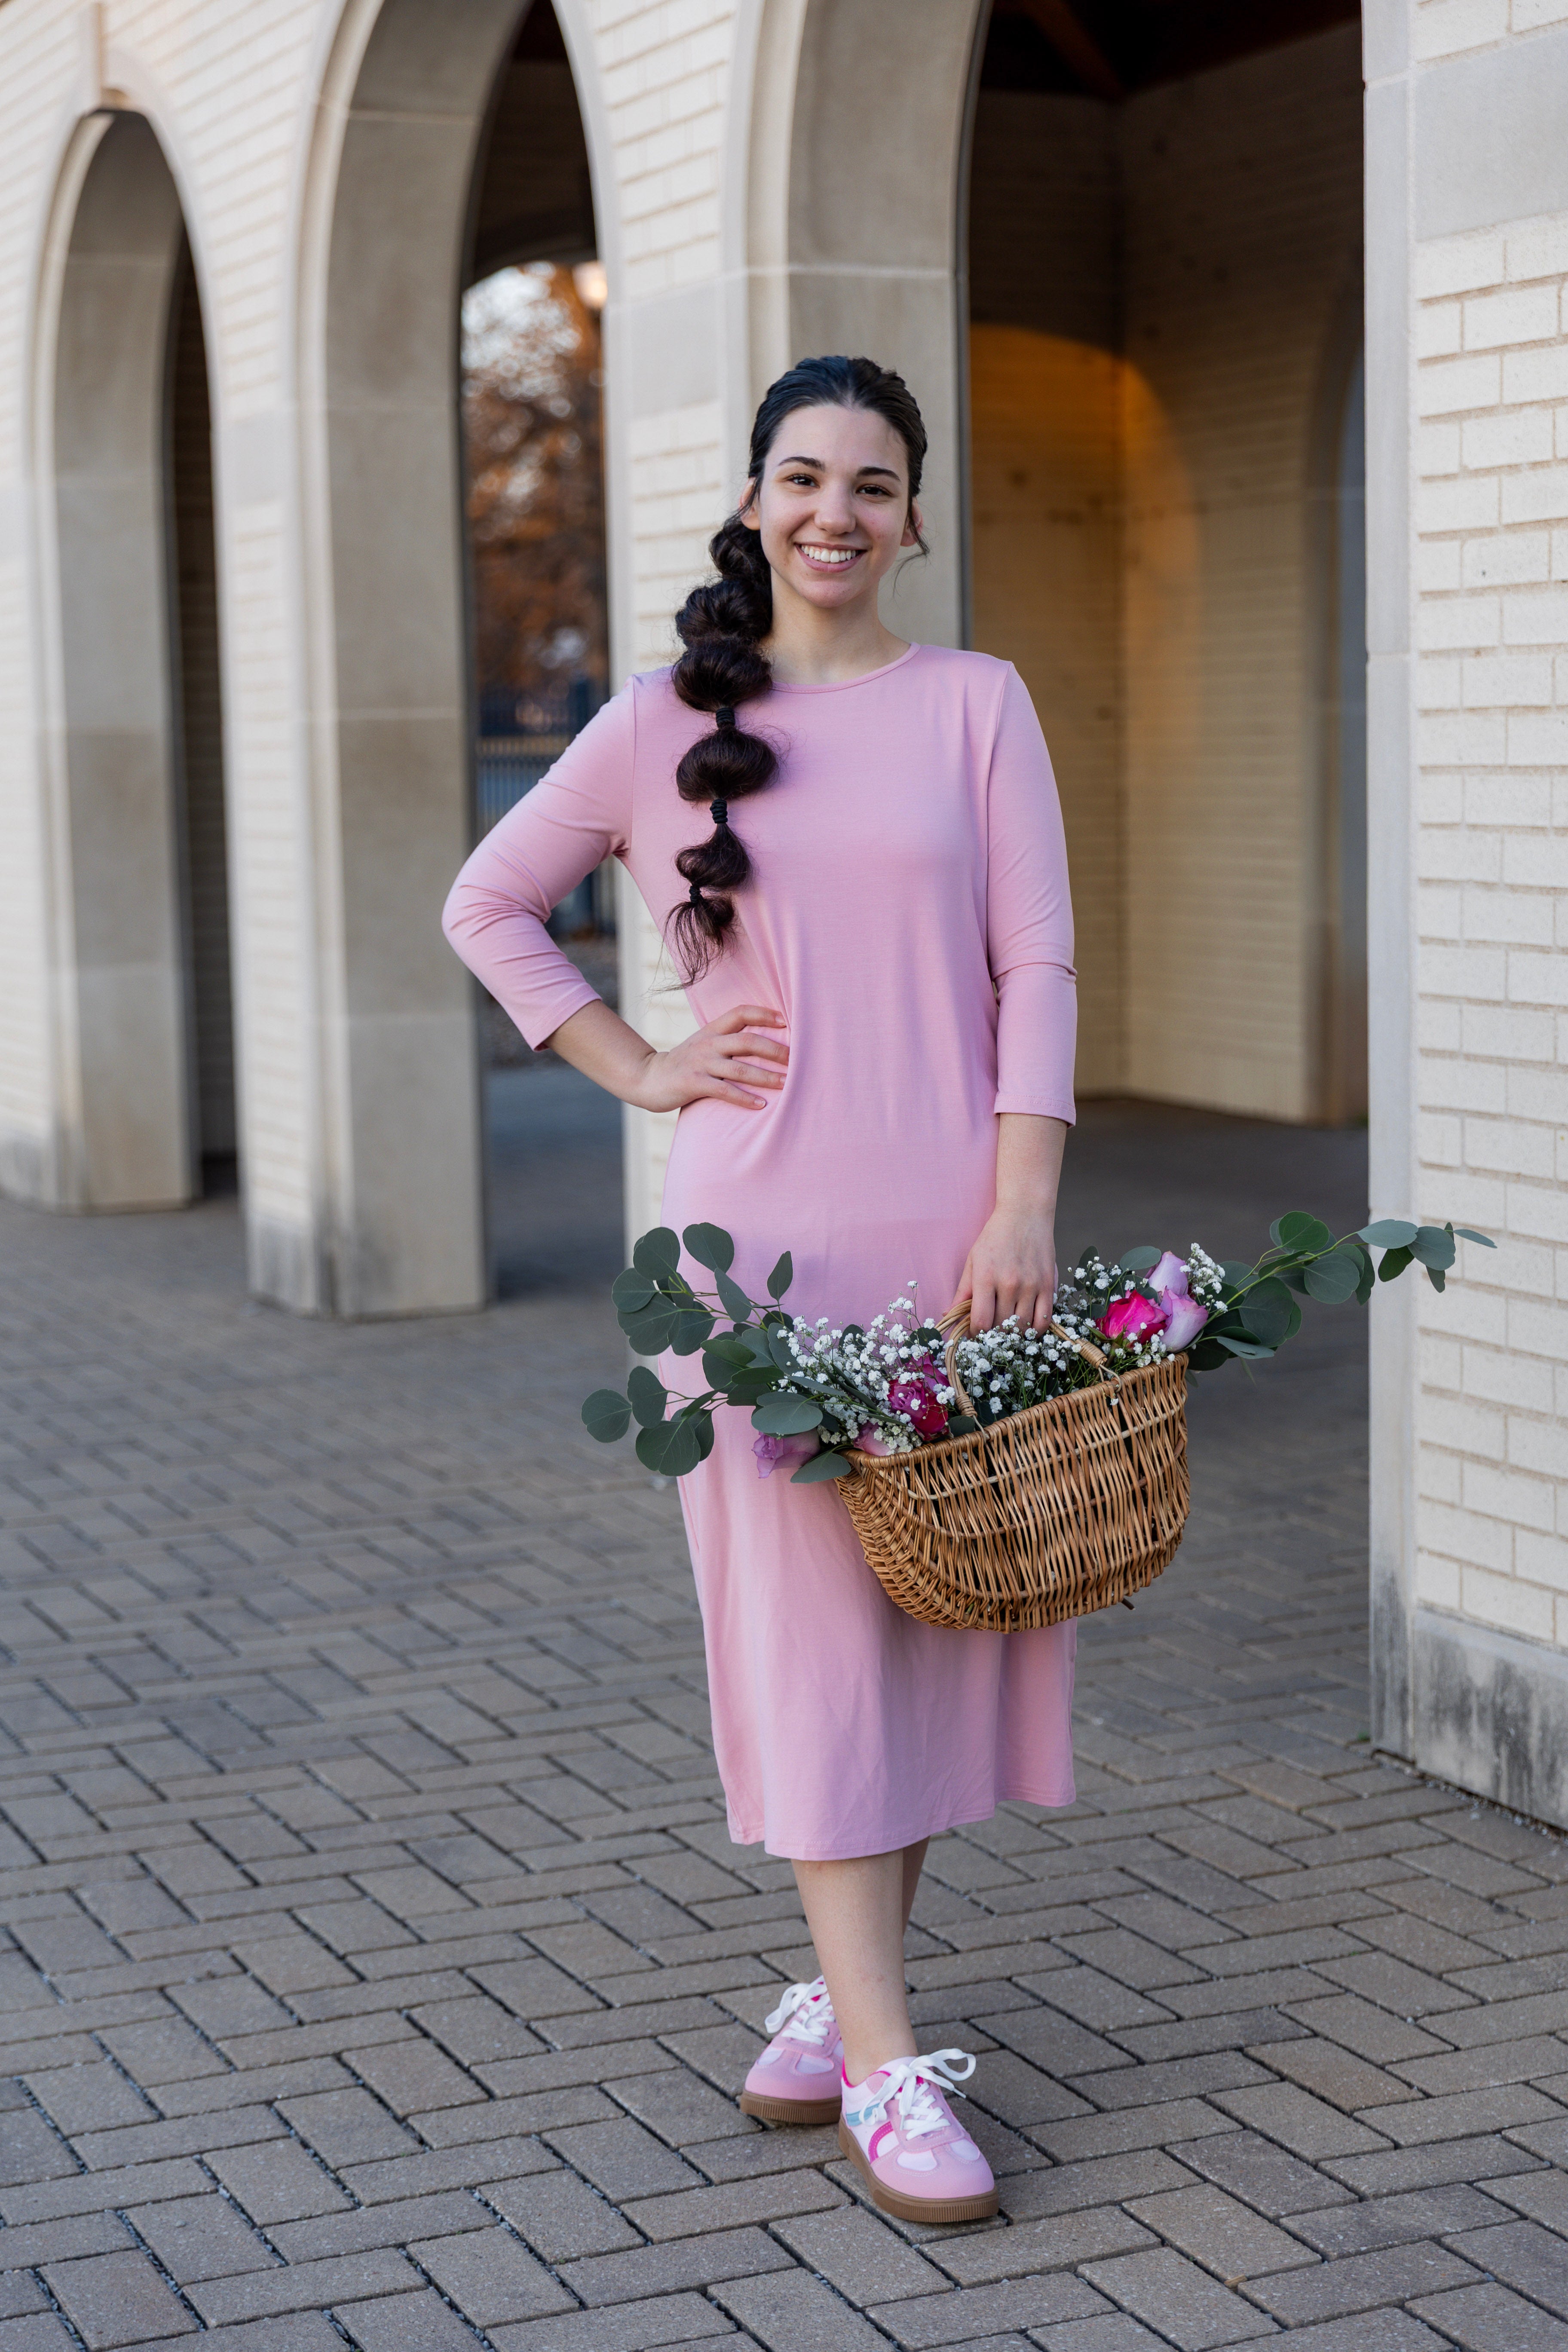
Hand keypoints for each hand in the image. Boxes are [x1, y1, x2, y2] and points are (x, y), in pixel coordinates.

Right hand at [628, 1005, 787, 1112]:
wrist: (648, 1078)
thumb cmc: (684, 1063)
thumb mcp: (704, 1044)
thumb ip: (727, 1040)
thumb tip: (763, 1042)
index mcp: (712, 1030)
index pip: (740, 1013)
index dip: (764, 1014)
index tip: (785, 1021)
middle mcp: (708, 1043)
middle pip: (748, 1041)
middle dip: (775, 1050)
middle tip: (797, 1060)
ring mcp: (700, 1063)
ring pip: (740, 1068)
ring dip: (766, 1076)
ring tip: (787, 1083)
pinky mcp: (693, 1083)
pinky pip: (724, 1090)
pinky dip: (745, 1098)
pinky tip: (761, 1105)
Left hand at [950, 1205, 1056, 1333]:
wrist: (1025, 1215)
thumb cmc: (995, 1237)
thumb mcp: (973, 1260)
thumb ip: (962, 1291)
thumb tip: (948, 1315)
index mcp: (986, 1277)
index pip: (980, 1321)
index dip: (975, 1335)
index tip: (974, 1334)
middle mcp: (1009, 1283)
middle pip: (1001, 1327)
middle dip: (993, 1336)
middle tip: (990, 1335)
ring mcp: (1031, 1285)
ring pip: (1022, 1327)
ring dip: (1013, 1335)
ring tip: (1007, 1331)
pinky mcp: (1049, 1285)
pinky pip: (1044, 1319)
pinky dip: (1035, 1331)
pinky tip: (1027, 1328)